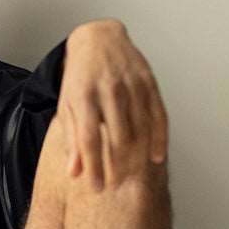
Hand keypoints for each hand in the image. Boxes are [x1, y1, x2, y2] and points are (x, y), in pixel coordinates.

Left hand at [59, 20, 168, 191]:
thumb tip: (74, 174)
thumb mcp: (68, 106)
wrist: (97, 40)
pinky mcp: (148, 82)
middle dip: (117, 166)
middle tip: (115, 185)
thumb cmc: (80, 79)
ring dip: (138, 157)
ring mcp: (131, 85)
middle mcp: (108, 90)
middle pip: (117, 138)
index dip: (94, 167)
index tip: (96, 188)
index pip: (89, 139)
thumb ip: (72, 140)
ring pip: (140, 129)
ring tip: (132, 176)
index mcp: (83, 97)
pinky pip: (158, 116)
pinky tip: (156, 158)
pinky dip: (160, 139)